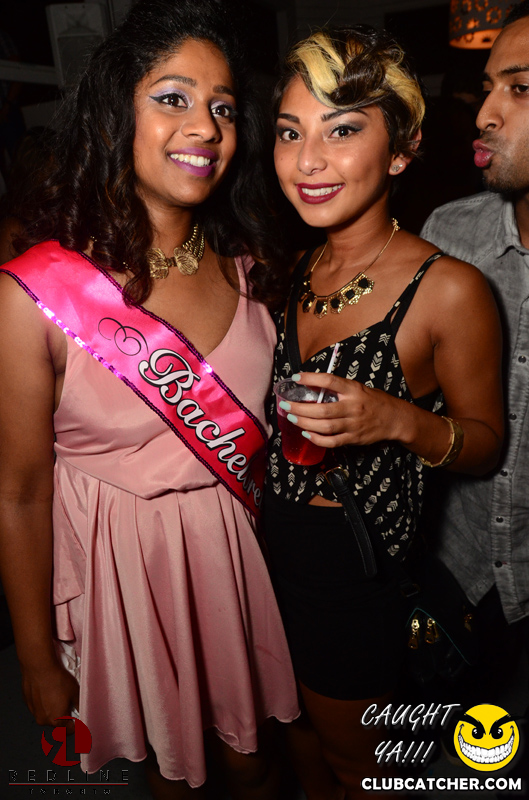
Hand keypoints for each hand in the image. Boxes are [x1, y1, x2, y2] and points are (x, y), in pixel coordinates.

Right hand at [21, 659, 79, 732]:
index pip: (69, 731)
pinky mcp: (28, 703)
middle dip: (64, 717)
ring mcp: (34, 712)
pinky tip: (47, 691)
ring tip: (57, 695)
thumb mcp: (75, 692)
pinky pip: (38, 707)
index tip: (79, 719)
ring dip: (53, 710)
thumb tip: (82, 712)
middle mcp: (43, 720)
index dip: (76, 725)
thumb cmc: (58, 680)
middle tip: (69, 704)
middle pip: (57, 724)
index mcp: (56, 720)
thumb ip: (79, 705)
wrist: (38, 668)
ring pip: (47, 715)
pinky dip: (43, 703)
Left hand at [279, 372, 405, 448]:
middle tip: (286, 405)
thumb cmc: (373, 401)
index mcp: (354, 390)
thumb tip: (311, 384)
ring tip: (292, 419)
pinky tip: (306, 434)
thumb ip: (337, 388)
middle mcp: (353, 407)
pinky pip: (332, 442)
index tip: (296, 377)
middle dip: (300, 408)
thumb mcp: (357, 388)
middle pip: (322, 409)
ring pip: (325, 427)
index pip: (330, 381)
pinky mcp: (353, 439)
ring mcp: (353, 424)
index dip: (312, 379)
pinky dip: (317, 439)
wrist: (394, 419)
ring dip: (305, 423)